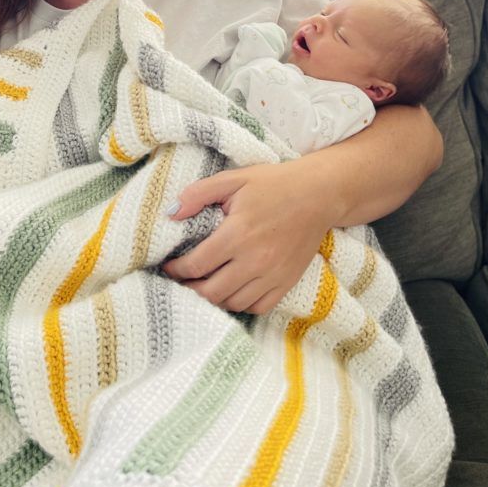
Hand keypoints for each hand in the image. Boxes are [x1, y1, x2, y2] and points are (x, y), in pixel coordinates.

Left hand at [161, 159, 334, 313]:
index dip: (176, 269)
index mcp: (237, 233)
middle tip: (181, 280)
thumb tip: (171, 214)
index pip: (196, 264)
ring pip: (232, 303)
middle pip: (211, 292)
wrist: (319, 194)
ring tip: (202, 285)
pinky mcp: (287, 282)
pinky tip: (231, 290)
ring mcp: (273, 275)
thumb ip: (198, 194)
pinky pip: (257, 307)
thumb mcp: (233, 179)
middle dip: (189, 288)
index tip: (168, 265)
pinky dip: (240, 304)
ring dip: (213, 298)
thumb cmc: (273, 184)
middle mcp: (255, 260)